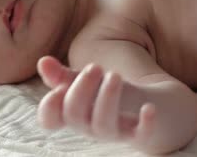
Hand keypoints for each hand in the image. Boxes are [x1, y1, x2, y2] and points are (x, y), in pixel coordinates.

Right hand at [36, 56, 155, 143]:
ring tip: (115, 75)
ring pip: (102, 124)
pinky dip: (145, 122)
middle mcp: (90, 125)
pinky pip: (140, 135)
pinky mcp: (139, 134)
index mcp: (74, 112)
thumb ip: (65, 75)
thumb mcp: (89, 82)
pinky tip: (148, 107)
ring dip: (107, 97)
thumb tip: (42, 62)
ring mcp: (114, 132)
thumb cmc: (112, 94)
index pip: (50, 119)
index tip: (59, 88)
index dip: (49, 107)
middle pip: (74, 116)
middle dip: (81, 89)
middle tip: (95, 67)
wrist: (153, 108)